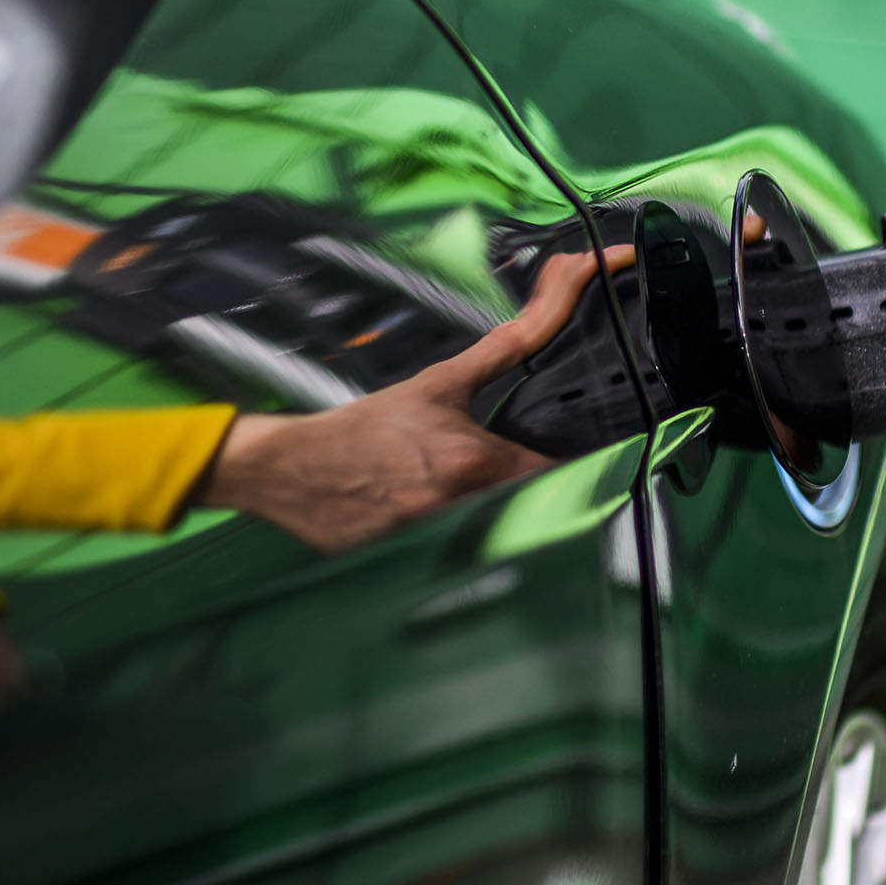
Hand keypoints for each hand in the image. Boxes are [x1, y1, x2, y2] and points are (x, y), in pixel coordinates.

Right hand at [195, 246, 622, 552]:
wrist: (292, 468)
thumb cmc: (365, 428)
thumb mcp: (436, 383)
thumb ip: (498, 353)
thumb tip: (543, 313)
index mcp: (475, 460)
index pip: (555, 478)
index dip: (581, 479)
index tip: (593, 480)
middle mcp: (462, 505)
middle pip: (533, 518)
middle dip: (544, 511)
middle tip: (550, 506)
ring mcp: (438, 544)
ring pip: (501, 545)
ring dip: (506, 535)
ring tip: (491, 523)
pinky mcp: (415, 570)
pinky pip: (461, 570)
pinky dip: (466, 559)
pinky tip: (452, 545)